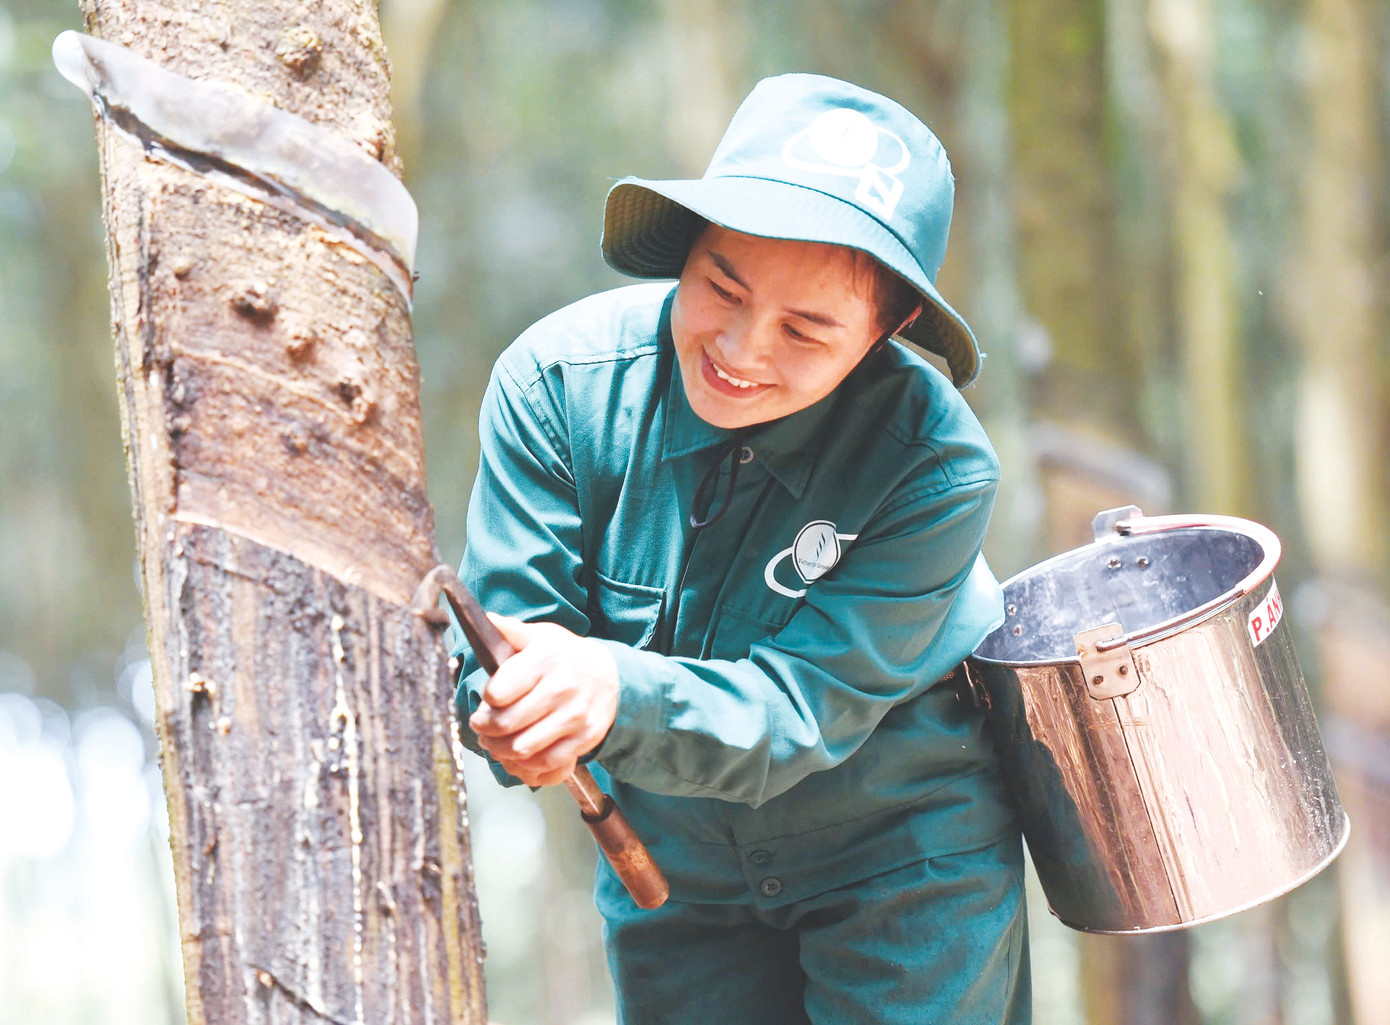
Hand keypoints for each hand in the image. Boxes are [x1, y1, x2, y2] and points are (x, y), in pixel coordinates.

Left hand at [469, 615, 619, 786]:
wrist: (610, 675)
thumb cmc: (566, 656)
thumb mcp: (541, 636)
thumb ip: (511, 631)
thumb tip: (486, 619)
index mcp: (546, 659)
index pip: (498, 692)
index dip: (485, 700)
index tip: (486, 700)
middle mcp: (561, 688)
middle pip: (505, 724)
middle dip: (484, 729)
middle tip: (481, 726)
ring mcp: (575, 716)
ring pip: (522, 749)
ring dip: (500, 751)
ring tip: (495, 742)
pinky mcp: (584, 738)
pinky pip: (548, 764)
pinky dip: (527, 767)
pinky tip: (518, 756)